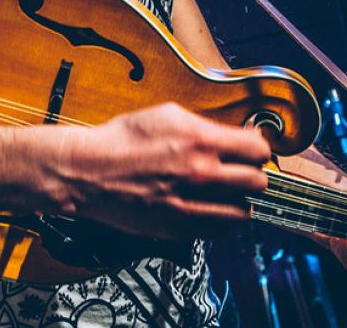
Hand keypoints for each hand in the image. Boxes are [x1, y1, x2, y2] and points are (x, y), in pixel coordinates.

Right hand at [54, 101, 270, 240]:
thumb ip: (205, 125)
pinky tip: (211, 207)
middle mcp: (200, 173)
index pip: (257, 149)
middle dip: (253, 174)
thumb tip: (233, 134)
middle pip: (258, 181)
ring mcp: (191, 204)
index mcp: (199, 140)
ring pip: (244, 211)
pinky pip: (220, 231)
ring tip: (227, 192)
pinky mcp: (180, 228)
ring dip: (240, 200)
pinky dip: (221, 220)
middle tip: (242, 170)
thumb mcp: (166, 115)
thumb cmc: (122, 140)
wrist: (89, 172)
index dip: (258, 148)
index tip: (252, 149)